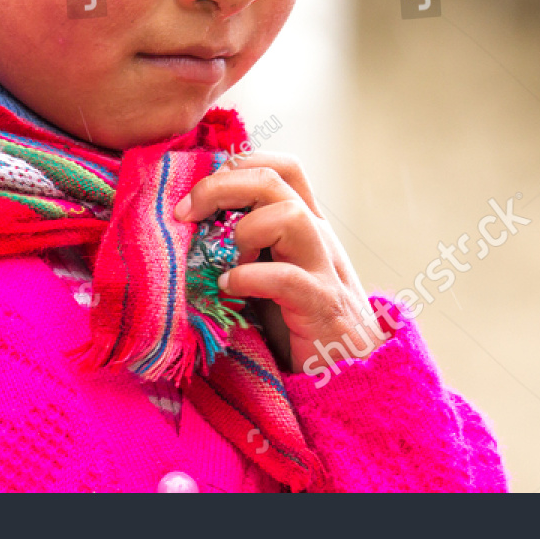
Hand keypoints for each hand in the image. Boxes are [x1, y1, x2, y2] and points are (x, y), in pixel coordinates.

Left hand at [173, 150, 387, 373]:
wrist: (353, 372)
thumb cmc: (301, 321)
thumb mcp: (272, 269)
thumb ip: (247, 244)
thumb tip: (189, 227)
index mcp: (304, 223)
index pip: (278, 167)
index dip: (234, 166)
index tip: (195, 197)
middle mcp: (316, 235)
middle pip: (274, 179)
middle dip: (221, 186)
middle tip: (187, 214)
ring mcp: (323, 268)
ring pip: (289, 215)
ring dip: (246, 230)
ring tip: (227, 259)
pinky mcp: (321, 306)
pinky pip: (287, 278)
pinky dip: (250, 278)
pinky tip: (230, 290)